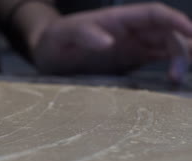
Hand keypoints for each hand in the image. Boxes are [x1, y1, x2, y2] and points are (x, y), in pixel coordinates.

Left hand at [32, 3, 191, 80]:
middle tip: (180, 72)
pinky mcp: (130, 61)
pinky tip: (174, 81)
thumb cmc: (54, 40)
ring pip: (167, 46)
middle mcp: (130, 31)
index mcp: (118, 20)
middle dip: (182, 46)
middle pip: (167, 31)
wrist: (48, 54)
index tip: (191, 34)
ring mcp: (132, 46)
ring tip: (178, 78)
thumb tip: (109, 42)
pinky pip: (158, 60)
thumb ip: (83, 34)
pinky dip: (171, 67)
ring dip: (179, 58)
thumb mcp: (62, 35)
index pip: (154, 14)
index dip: (176, 21)